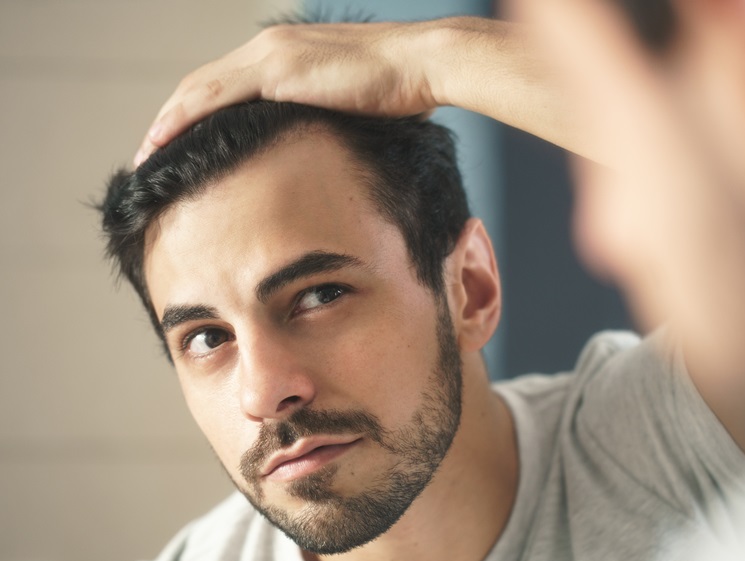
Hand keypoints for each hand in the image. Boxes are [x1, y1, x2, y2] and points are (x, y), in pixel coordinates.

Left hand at [135, 20, 443, 164]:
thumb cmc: (402, 90)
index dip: (197, 114)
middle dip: (172, 119)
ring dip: (167, 122)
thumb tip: (322, 152)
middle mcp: (270, 47)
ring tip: (147, 154)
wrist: (422, 65)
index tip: (181, 144)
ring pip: (199, 89)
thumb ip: (328, 121)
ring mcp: (271, 56)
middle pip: (203, 85)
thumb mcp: (355, 109)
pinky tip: (164, 141)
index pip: (226, 85)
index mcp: (286, 55)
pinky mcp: (277, 71)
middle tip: (150, 153)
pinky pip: (214, 98)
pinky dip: (183, 119)